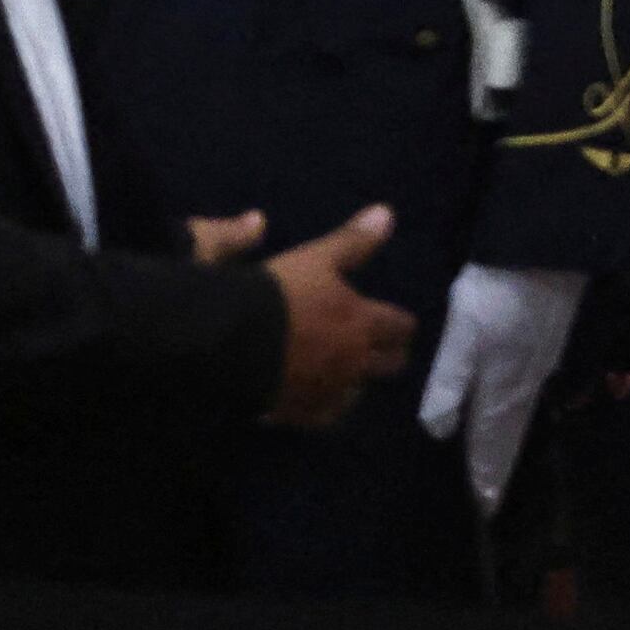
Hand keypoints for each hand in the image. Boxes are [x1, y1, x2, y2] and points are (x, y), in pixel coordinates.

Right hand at [252, 206, 411, 428]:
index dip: (401, 324)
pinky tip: (315, 398)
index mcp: (363, 323)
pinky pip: (324, 416)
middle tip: (379, 348)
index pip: (401, 327)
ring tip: (345, 373)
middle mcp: (354, 361)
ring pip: (358, 392)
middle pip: (390, 364)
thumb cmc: (277, 294)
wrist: (229, 341)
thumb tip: (387, 214)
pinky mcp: (300, 412)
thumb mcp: (316, 259)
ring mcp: (328, 391)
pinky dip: (325, 406)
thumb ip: (353, 242)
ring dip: (356, 382)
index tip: (396, 323)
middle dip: (389, 355)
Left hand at [416, 261, 583, 513]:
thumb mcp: (463, 335)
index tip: (486, 503)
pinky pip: (556, 382)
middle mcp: (533, 379)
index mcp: (507, 384)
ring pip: (534, 405)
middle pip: (516, 426)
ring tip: (510, 450)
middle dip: (504, 456)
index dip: (488, 469)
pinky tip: (552, 399)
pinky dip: (551, 401)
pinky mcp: (560, 337)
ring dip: (521, 431)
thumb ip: (452, 382)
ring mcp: (551, 358)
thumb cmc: (499, 293)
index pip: (495, 438)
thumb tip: (439, 432)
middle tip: (496, 485)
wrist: (550, 250)